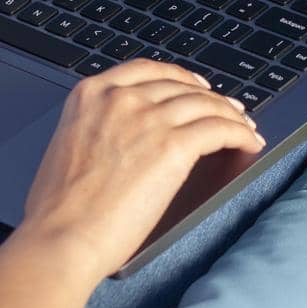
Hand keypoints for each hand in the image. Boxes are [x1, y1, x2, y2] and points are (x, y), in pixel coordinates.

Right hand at [18, 59, 263, 283]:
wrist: (61, 237)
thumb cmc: (57, 209)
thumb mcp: (67, 145)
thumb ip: (94, 128)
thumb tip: (118, 138)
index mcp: (90, 94)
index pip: (146, 70)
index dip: (178, 77)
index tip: (193, 86)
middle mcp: (120, 98)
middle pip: (180, 85)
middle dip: (209, 96)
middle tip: (227, 108)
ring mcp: (148, 119)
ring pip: (205, 104)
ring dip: (231, 114)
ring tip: (244, 126)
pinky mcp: (173, 146)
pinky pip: (219, 129)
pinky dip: (240, 133)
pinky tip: (249, 142)